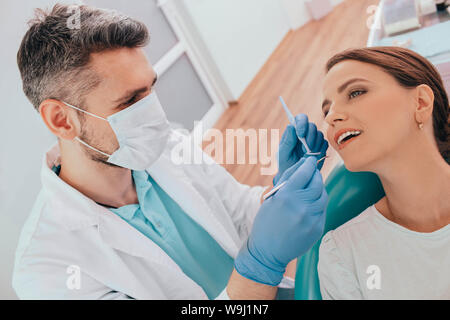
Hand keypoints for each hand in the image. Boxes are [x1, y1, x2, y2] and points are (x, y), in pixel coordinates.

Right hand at [234, 157, 327, 285]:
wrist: (268, 251)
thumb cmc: (266, 222)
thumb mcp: (271, 198)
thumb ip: (286, 180)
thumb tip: (301, 164)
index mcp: (286, 196)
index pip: (304, 172)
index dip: (308, 164)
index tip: (309, 161)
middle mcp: (301, 206)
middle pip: (317, 182)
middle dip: (315, 175)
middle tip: (312, 173)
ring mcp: (312, 218)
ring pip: (323, 195)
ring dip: (319, 189)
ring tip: (311, 188)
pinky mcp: (318, 228)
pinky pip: (323, 209)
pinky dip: (318, 203)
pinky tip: (310, 204)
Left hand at [274, 114, 327, 185]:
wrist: (295, 176)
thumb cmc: (285, 165)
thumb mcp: (282, 154)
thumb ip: (287, 141)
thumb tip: (291, 126)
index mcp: (293, 131)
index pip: (300, 119)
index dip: (302, 123)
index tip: (300, 134)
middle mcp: (304, 133)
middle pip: (312, 126)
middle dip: (310, 137)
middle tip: (305, 149)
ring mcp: (313, 139)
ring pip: (319, 134)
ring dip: (314, 145)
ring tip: (306, 155)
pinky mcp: (321, 147)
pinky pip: (325, 143)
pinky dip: (320, 150)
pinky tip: (313, 157)